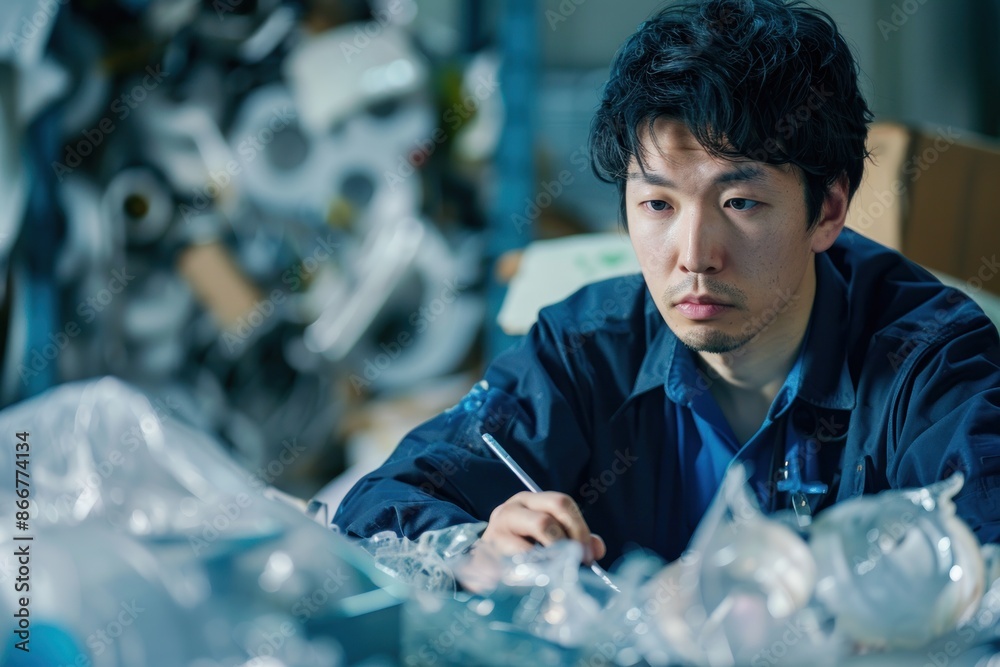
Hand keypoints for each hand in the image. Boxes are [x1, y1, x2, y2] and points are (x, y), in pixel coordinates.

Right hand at [479, 491, 606, 563]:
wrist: (481, 561)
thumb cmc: (519, 546)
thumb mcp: (546, 535)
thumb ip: (573, 538)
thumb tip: (597, 548)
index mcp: (530, 500)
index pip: (561, 503)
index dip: (580, 528)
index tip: (590, 555)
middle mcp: (512, 509)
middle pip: (547, 519)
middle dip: (568, 544)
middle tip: (578, 564)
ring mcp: (497, 531)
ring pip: (531, 545)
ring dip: (551, 561)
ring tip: (557, 573)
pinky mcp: (487, 555)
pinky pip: (517, 566)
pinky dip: (532, 575)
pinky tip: (538, 582)